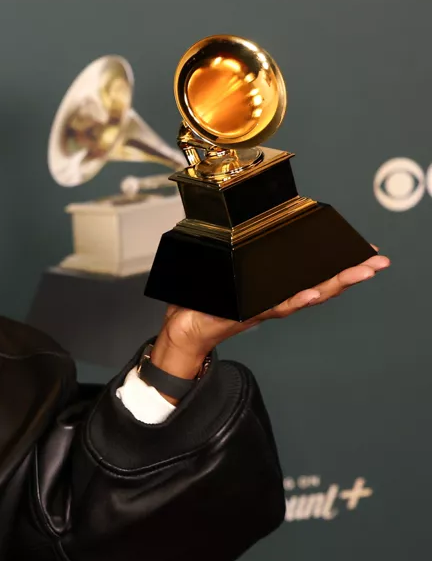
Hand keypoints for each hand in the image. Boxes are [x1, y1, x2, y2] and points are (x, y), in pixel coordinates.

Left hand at [149, 251, 390, 390]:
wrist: (184, 329)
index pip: (315, 274)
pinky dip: (293, 300)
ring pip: (304, 296)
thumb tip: (258, 232)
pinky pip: (273, 306)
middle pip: (320, 286)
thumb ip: (251, 261)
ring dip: (331, 285)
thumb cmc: (208, 303)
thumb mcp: (234, 277)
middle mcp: (276, 299)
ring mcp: (264, 308)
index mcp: (276, 289)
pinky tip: (310, 293)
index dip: (342, 265)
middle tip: (376, 264)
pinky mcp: (246, 313)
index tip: (368, 253)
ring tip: (354, 275)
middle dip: (350, 274)